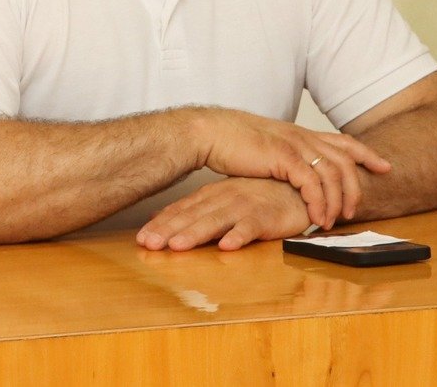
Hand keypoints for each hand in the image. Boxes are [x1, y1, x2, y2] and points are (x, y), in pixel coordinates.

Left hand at [137, 177, 311, 251]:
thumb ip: (193, 210)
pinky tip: (226, 247)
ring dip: (195, 234)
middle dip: (168, 231)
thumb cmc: (256, 197)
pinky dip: (238, 235)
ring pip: (215, 221)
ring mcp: (244, 207)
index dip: (160, 225)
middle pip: (191, 217)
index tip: (141, 240)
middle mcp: (222, 199)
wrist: (295, 189)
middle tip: (148, 245)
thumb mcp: (220, 201)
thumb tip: (157, 219)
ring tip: (177, 246)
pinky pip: (251, 227)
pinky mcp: (266, 217)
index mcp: (210, 196)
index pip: (180, 211)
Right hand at [189, 108, 390, 229]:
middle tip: (354, 211)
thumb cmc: (229, 142)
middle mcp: (301, 136)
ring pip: (334, 173)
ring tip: (333, 220)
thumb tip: (292, 175)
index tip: (384, 166)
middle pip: (345, 159)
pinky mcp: (283, 157)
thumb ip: (283, 158)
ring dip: (338, 200)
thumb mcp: (265, 147)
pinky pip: (313, 183)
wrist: (207, 132)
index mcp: (299, 134)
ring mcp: (294, 145)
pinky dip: (320, 203)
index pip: (342, 141)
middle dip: (356, 187)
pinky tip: (316, 217)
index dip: (366, 153)